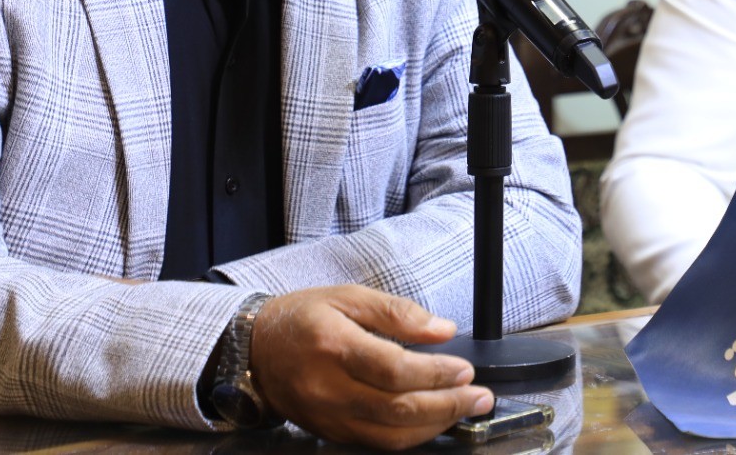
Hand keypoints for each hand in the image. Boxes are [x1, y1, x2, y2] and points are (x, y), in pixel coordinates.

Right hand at [249, 285, 492, 448]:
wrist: (255, 349)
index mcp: (334, 346)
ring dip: (436, 425)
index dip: (436, 373)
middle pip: (398, 408)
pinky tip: (433, 422)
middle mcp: (329, 388)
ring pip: (390, 434)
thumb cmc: (303, 318)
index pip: (395, 370)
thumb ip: (397, 312)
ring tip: (466, 410)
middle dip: (448, 405)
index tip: (465, 368)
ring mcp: (329, 416)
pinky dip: (411, 435)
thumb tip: (442, 329)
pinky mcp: (330, 432)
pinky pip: (377, 442)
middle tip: (479, 396)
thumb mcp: (348, 296)